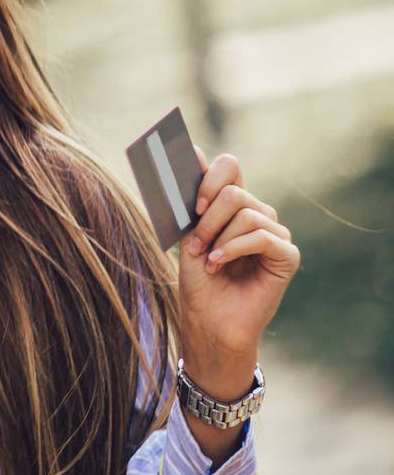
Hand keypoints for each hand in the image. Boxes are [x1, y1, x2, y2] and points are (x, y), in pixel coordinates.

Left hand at [177, 147, 299, 400]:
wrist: (209, 322)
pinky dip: (235, 248)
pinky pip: (263, 236)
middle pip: (234, 191)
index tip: (192, 201)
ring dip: (218, 237)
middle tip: (194, 243)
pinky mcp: (286, 256)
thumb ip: (193, 203)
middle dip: (208, 217)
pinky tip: (218, 263)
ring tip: (207, 260)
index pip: (230, 167)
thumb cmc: (197, 283)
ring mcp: (274, 234)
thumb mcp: (188, 238)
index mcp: (232, 207)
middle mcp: (256, 215)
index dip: (210, 175)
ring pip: (247, 212)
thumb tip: (192, 152)